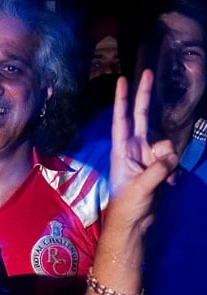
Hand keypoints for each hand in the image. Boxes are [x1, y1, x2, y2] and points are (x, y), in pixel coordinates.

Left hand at [109, 69, 178, 232]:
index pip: (121, 120)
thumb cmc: (128, 206)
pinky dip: (173, 170)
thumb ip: (157, 169)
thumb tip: (170, 158)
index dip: (122, 100)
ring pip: (167, 144)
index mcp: (122, 151)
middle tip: (148, 71)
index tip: (122, 80)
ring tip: (162, 180)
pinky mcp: (159, 166)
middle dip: (145, 96)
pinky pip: (172, 158)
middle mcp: (135, 148)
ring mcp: (148, 156)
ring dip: (169, 160)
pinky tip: (168, 184)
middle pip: (142, 116)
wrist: (134, 223)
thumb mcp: (141, 187)